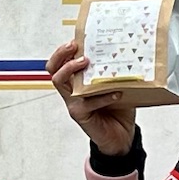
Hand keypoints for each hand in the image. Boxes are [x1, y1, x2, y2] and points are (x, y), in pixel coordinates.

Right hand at [47, 38, 135, 156]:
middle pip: (53, 69)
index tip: (74, 41)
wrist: (122, 138)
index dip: (62, 51)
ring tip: (86, 61)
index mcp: (77, 83)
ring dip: (71, 69)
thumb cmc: (119, 111)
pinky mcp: (80, 115)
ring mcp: (73, 103)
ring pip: (60, 82)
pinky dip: (102, 96)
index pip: (60, 64)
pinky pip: (87, 102)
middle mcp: (71, 92)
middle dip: (60, 55)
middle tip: (74, 47)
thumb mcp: (117, 87)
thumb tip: (124, 54)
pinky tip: (117, 93)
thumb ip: (113, 75)